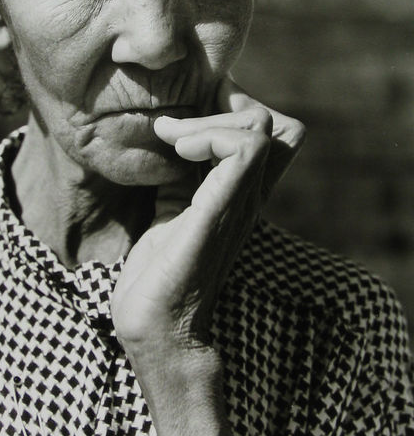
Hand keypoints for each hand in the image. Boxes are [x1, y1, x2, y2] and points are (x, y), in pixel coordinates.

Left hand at [111, 77, 304, 357]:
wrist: (158, 328)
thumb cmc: (159, 276)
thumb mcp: (169, 211)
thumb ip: (179, 176)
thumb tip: (170, 136)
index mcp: (238, 194)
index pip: (271, 133)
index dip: (233, 110)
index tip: (186, 122)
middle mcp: (249, 196)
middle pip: (276, 123)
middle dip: (222, 107)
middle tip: (177, 128)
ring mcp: (241, 203)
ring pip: (260, 127)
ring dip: (211, 120)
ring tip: (175, 140)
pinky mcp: (223, 210)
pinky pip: (242, 150)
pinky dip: (207, 135)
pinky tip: (178, 150)